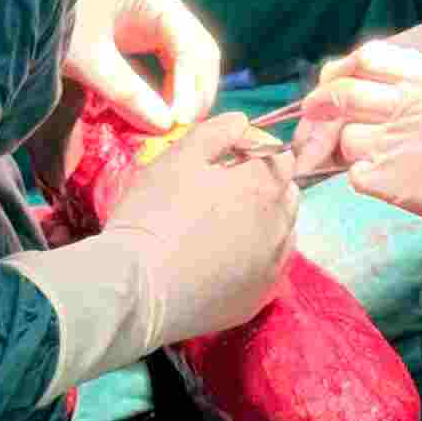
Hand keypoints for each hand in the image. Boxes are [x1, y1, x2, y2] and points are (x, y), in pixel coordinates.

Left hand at [61, 0, 220, 134]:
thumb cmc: (47, 15)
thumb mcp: (85, 57)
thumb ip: (126, 92)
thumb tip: (164, 127)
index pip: (192, 46)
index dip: (190, 88)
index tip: (178, 125)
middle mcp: (158, 1)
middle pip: (197, 51)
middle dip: (193, 92)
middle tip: (179, 131)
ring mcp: (147, 14)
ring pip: (184, 57)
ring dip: (182, 92)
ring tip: (168, 127)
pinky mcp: (133, 29)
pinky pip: (163, 60)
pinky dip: (164, 87)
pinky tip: (154, 112)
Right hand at [99, 111, 297, 347]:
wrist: (135, 289)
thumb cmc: (153, 214)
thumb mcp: (178, 158)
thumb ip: (217, 132)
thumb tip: (242, 121)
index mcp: (264, 187)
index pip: (280, 155)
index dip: (254, 150)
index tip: (223, 157)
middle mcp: (280, 227)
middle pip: (286, 193)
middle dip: (263, 184)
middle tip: (221, 189)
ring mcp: (271, 268)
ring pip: (283, 232)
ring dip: (264, 220)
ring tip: (222, 224)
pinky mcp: (256, 299)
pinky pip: (269, 268)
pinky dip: (256, 256)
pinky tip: (224, 258)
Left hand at [296, 43, 421, 242]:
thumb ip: (419, 84)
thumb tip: (370, 87)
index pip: (366, 58)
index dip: (343, 72)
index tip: (335, 86)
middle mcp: (410, 102)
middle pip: (341, 95)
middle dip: (322, 108)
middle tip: (316, 120)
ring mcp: (401, 142)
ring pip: (346, 138)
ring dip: (349, 148)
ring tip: (372, 157)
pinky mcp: (396, 181)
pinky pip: (356, 175)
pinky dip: (363, 178)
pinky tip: (386, 179)